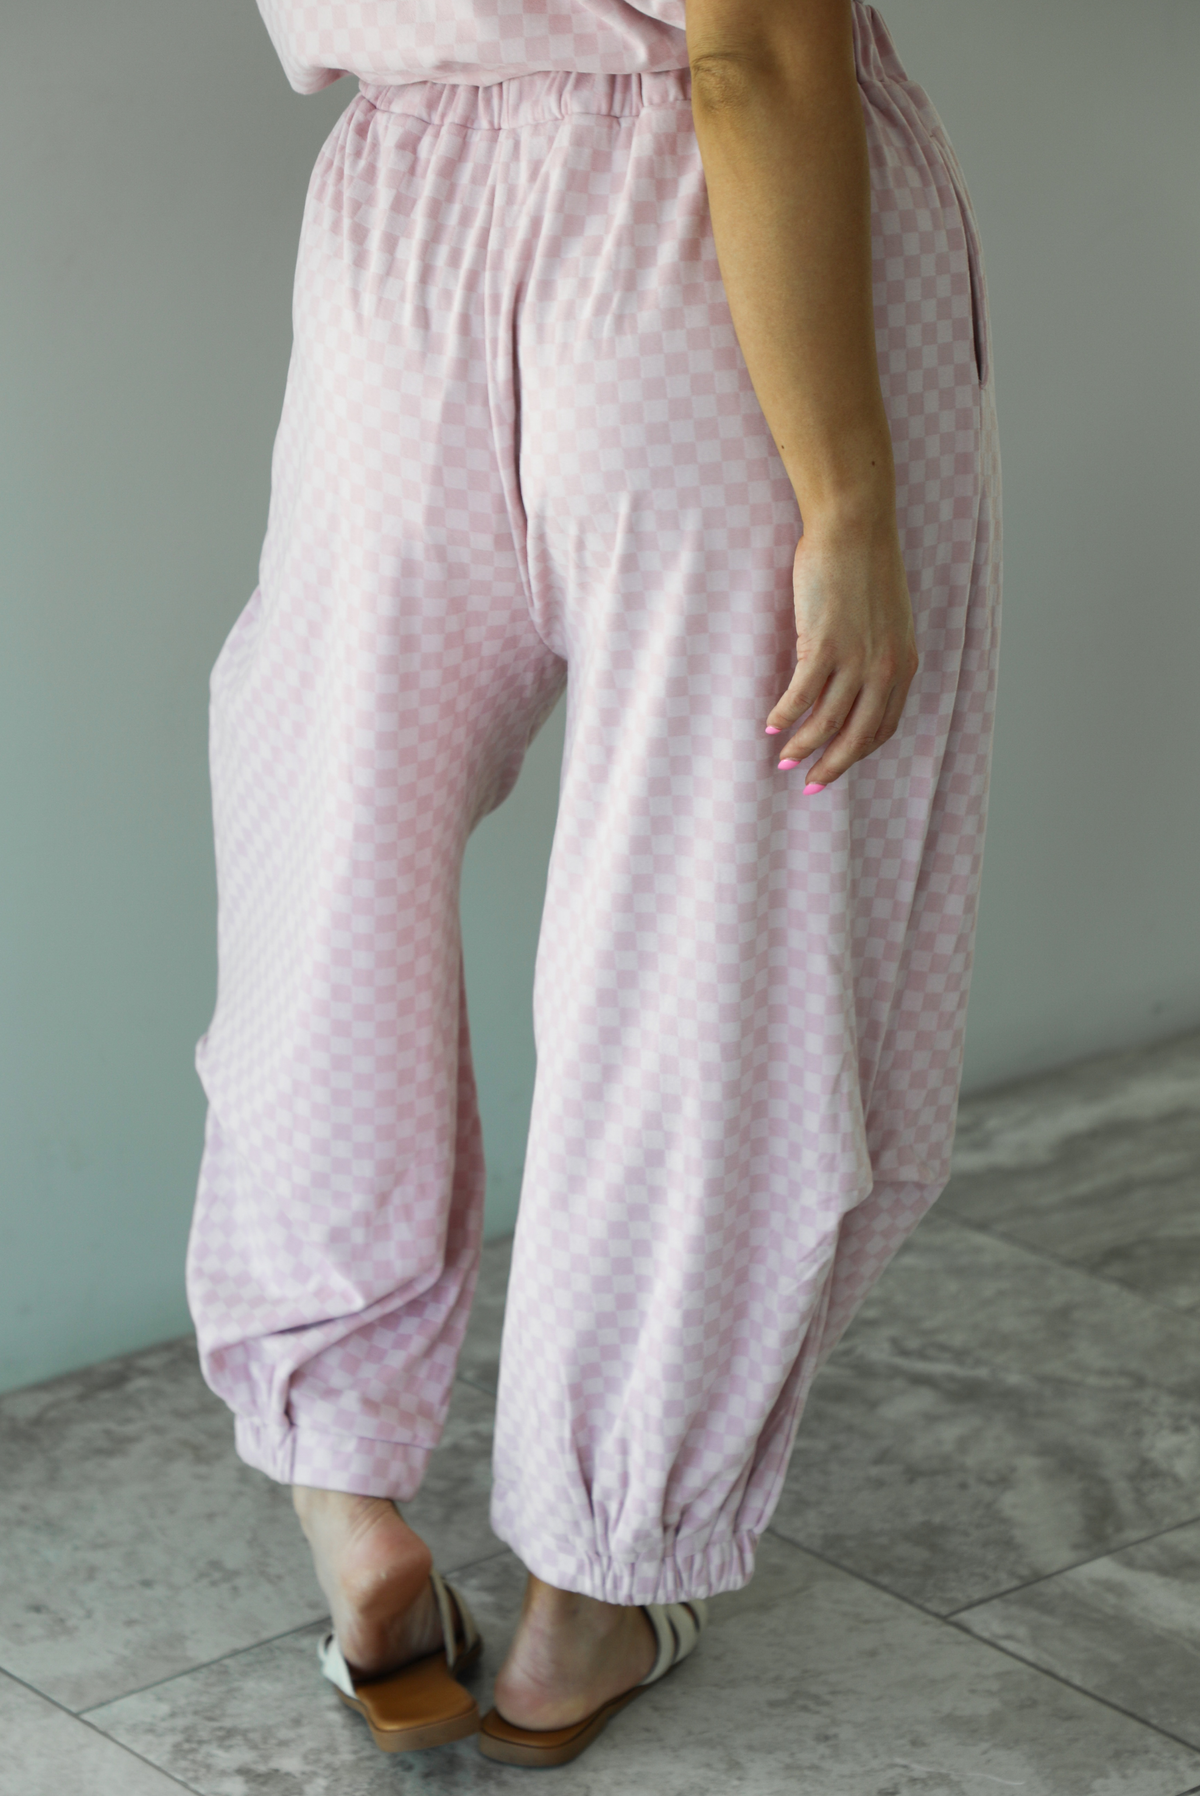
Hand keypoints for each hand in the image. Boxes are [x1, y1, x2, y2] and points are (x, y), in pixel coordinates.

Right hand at [766, 510, 917, 786]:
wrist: (855, 528)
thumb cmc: (865, 567)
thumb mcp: (884, 620)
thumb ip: (874, 655)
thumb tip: (846, 684)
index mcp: (903, 666)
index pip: (882, 727)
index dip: (857, 754)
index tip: (835, 766)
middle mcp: (885, 670)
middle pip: (857, 737)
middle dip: (832, 767)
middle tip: (810, 786)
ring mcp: (855, 660)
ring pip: (827, 723)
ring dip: (803, 747)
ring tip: (784, 760)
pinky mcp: (824, 645)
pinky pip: (800, 696)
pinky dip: (783, 716)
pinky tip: (770, 726)